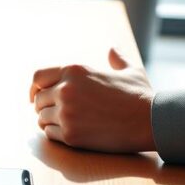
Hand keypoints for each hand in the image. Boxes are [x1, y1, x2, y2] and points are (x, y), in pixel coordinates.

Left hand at [29, 48, 155, 152]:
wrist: (150, 121)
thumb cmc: (140, 95)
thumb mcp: (129, 70)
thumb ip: (117, 59)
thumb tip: (113, 49)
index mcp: (74, 71)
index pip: (37, 77)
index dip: (34, 88)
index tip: (35, 96)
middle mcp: (66, 90)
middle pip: (38, 100)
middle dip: (43, 106)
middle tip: (54, 113)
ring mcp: (67, 113)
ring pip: (41, 118)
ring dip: (49, 121)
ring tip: (63, 123)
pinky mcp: (71, 135)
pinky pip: (49, 134)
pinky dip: (55, 135)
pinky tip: (68, 133)